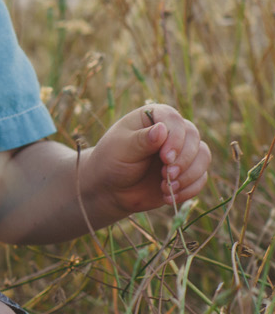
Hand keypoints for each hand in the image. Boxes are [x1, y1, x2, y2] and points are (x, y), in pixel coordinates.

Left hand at [86, 103, 210, 216]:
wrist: (111, 189)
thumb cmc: (112, 162)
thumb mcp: (122, 149)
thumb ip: (142, 139)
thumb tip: (162, 128)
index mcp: (152, 118)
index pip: (174, 119)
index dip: (175, 138)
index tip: (166, 157)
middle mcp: (171, 131)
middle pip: (193, 137)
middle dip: (184, 159)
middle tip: (168, 174)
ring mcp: (181, 151)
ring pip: (203, 156)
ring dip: (189, 175)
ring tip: (167, 187)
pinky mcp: (187, 171)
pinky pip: (201, 177)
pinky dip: (189, 189)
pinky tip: (169, 196)